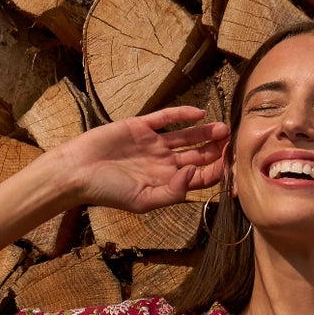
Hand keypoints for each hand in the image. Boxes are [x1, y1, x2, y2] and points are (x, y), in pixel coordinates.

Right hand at [59, 107, 228, 212]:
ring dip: (205, 133)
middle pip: (197, 155)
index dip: (217, 172)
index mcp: (166, 182)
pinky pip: (165, 118)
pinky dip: (182, 115)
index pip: (199, 177)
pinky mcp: (141, 126)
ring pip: (186, 136)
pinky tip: (199, 114)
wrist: (78, 172)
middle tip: (235, 143)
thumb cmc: (108, 192)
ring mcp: (153, 144)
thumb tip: (194, 176)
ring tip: (224, 128)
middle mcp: (163, 163)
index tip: (232, 166)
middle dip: (216, 150)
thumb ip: (172, 192)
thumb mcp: (143, 200)